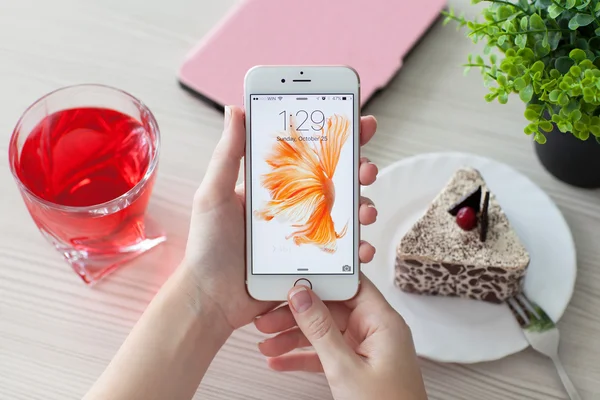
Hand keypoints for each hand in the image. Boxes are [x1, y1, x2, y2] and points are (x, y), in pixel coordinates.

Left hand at [181, 106, 379, 329]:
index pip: (308, 154)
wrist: (211, 298)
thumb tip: (235, 109)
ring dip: (364, 207)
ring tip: (366, 211)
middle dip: (359, 170)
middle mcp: (294, 205)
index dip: (335, 138)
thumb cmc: (208, 245)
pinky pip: (341, 250)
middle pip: (335, 181)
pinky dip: (358, 248)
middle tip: (366, 168)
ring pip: (345, 214)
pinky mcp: (311, 261)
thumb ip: (227, 155)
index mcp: (274, 186)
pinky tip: (363, 248)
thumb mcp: (213, 194)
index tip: (358, 122)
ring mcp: (305, 233)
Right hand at [255, 276, 427, 399]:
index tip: (289, 282)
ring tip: (265, 343)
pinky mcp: (357, 365)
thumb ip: (321, 330)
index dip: (319, 279)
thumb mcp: (345, 368)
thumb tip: (301, 295)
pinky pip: (326, 353)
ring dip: (294, 338)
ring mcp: (366, 348)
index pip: (349, 284)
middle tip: (266, 320)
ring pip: (324, 332)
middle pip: (330, 308)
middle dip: (296, 315)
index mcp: (382, 321)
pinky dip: (303, 357)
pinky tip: (278, 361)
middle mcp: (375, 329)